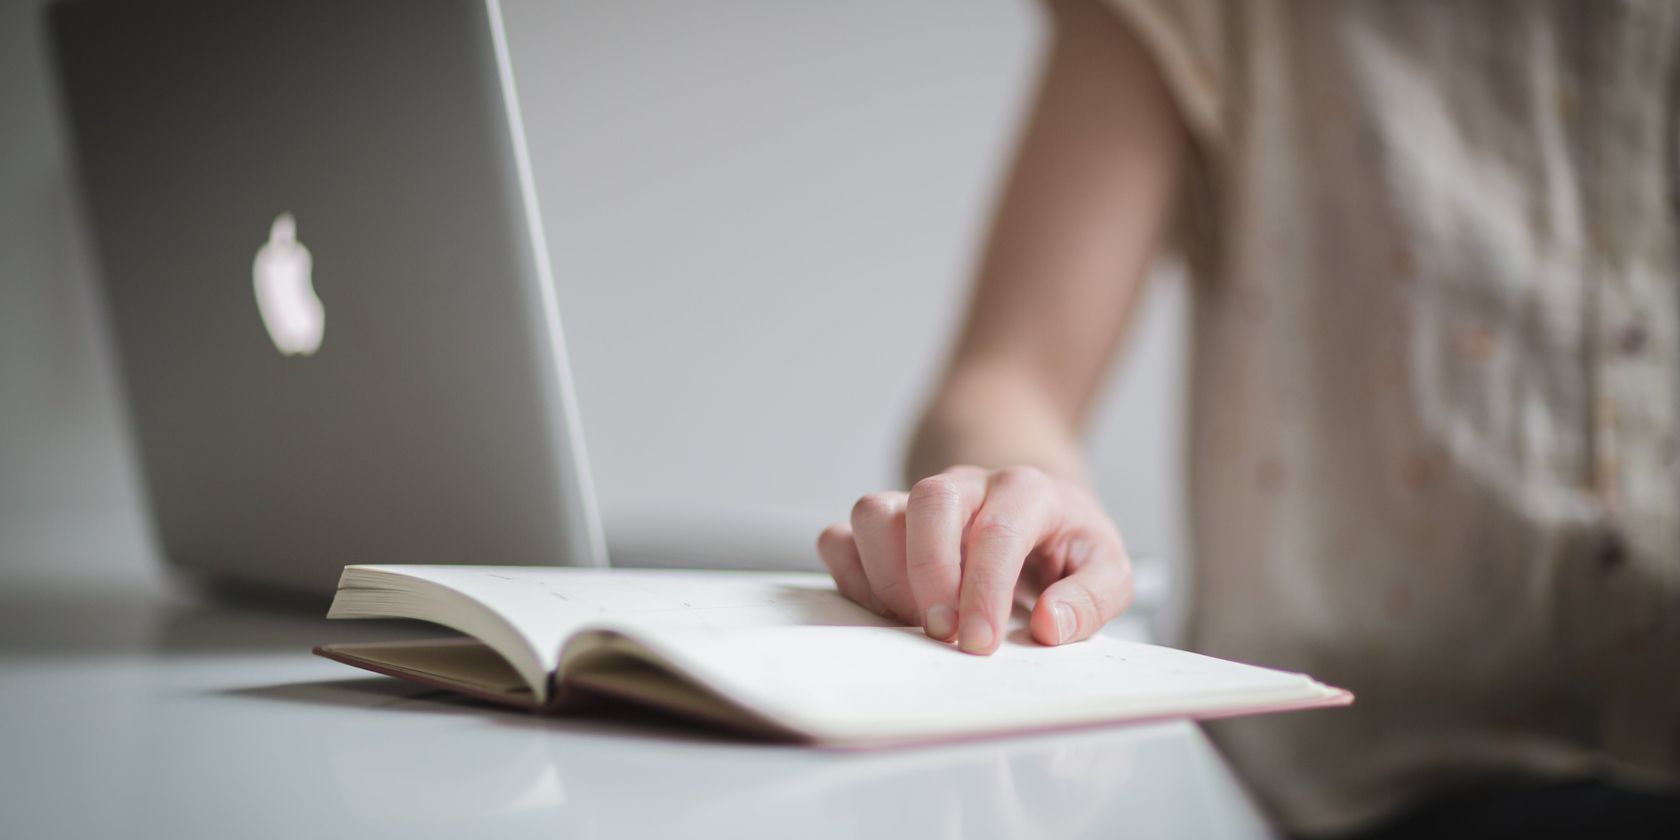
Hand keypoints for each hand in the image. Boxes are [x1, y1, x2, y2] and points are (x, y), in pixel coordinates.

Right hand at [817, 465, 1133, 654]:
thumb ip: (1092, 596)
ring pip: (873, 511)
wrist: (1033, 513)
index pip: (997, 530)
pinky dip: (851, 577)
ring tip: (915, 621)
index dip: (984, 590)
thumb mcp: (1107, 567)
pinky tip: (886, 610)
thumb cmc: (1066, 546)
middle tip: (943, 633)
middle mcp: (966, 485)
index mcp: (1026, 490)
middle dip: (929, 574)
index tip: (980, 643)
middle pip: (928, 503)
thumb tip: (1051, 625)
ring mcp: (917, 502)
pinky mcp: (883, 526)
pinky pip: (839, 537)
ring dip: (885, 576)